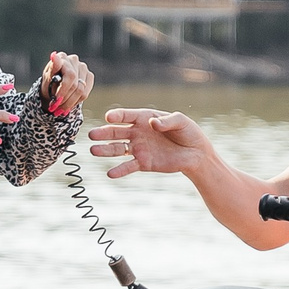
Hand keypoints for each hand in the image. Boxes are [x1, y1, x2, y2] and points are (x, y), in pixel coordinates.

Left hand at [38, 51, 93, 114]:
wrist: (54, 86)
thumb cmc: (49, 81)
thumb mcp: (46, 78)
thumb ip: (52, 69)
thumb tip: (54, 56)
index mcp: (62, 57)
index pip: (69, 76)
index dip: (63, 90)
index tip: (55, 100)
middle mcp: (74, 60)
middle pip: (75, 86)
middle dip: (64, 100)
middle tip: (54, 109)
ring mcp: (83, 68)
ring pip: (81, 91)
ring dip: (69, 103)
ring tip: (60, 110)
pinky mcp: (89, 76)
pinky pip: (85, 94)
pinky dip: (75, 102)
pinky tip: (68, 105)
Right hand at [87, 108, 212, 178]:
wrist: (196, 153)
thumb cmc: (188, 133)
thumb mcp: (181, 121)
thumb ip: (167, 121)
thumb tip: (152, 124)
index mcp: (144, 118)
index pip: (127, 115)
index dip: (117, 115)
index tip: (109, 117)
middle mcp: (137, 132)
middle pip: (116, 132)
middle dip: (104, 133)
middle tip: (92, 135)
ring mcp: (139, 148)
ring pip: (118, 149)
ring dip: (105, 150)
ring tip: (93, 151)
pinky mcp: (143, 163)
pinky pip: (129, 166)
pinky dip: (120, 170)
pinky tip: (110, 173)